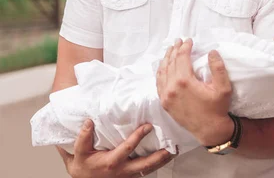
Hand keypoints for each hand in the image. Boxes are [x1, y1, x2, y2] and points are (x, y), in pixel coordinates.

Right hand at [57, 119, 173, 177]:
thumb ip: (83, 138)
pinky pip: (147, 170)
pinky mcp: (131, 176)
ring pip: (149, 169)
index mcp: (111, 162)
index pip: (128, 148)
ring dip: (162, 161)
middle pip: (145, 164)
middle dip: (159, 156)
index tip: (148, 126)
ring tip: (175, 151)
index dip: (138, 137)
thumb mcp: (79, 153)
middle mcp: (122, 170)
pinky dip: (157, 164)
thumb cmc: (83, 166)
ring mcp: (128, 175)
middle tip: (172, 147)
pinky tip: (166, 156)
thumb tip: (89, 121)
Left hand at [156, 38, 233, 146]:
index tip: (189, 40)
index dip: (185, 47)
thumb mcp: (223, 87)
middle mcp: (172, 87)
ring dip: (166, 59)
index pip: (182, 58)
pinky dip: (160, 72)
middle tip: (179, 41)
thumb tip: (212, 51)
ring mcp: (166, 96)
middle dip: (175, 50)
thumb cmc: (217, 108)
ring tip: (171, 50)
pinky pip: (158, 83)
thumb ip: (218, 67)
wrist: (209, 130)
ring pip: (162, 72)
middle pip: (170, 62)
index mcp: (185, 81)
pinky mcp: (165, 103)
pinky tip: (163, 67)